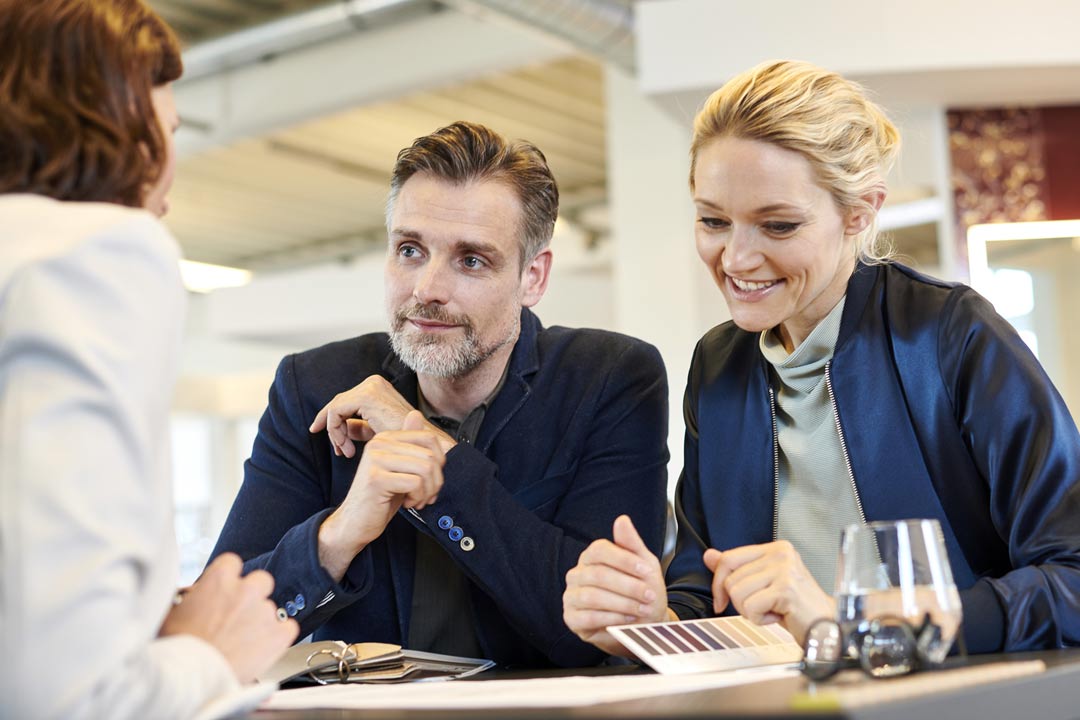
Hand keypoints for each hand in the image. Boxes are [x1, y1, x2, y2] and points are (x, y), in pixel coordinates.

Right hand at [159, 553, 298, 682]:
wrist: (190, 679)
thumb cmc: (177, 650)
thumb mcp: (170, 613)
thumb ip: (187, 598)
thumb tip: (191, 595)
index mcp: (220, 578)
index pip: (232, 563)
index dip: (228, 579)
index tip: (224, 591)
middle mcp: (247, 590)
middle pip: (260, 581)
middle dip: (252, 595)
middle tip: (238, 615)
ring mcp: (265, 611)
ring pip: (270, 608)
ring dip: (260, 621)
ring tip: (241, 642)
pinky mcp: (280, 634)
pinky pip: (288, 628)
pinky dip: (278, 637)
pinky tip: (262, 647)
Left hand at [309, 376, 433, 457]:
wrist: (420, 445)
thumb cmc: (404, 440)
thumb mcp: (376, 431)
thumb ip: (359, 427)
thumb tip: (343, 427)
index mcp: (377, 387)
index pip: (346, 401)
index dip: (335, 423)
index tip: (337, 446)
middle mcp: (373, 382)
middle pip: (339, 403)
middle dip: (334, 429)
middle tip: (339, 451)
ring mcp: (370, 387)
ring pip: (335, 408)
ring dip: (336, 434)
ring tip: (345, 452)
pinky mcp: (366, 396)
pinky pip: (336, 411)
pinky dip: (335, 431)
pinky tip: (345, 446)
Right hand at [318, 411, 446, 580]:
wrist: (356, 523)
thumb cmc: (381, 497)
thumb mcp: (401, 469)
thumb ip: (410, 445)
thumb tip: (415, 414)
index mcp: (385, 438)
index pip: (429, 438)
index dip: (439, 463)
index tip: (430, 480)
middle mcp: (378, 443)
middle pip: (430, 455)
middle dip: (435, 481)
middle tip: (425, 495)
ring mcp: (375, 459)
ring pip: (425, 469)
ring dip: (428, 491)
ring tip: (417, 500)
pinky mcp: (376, 478)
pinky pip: (415, 483)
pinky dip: (418, 497)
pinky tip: (408, 503)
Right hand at [563, 515, 673, 656]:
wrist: (642, 623)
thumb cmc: (641, 590)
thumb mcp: (643, 564)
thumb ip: (631, 543)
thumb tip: (622, 519)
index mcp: (591, 557)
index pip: (599, 550)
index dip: (624, 560)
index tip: (647, 571)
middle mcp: (577, 574)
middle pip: (598, 575)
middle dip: (628, 586)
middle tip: (649, 595)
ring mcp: (571, 597)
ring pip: (592, 596)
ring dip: (623, 604)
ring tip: (642, 609)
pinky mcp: (571, 619)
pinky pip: (588, 617)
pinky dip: (611, 618)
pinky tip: (626, 619)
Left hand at [704, 540, 834, 643]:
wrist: (824, 625)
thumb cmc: (795, 606)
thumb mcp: (762, 583)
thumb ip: (737, 568)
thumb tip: (709, 555)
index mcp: (775, 549)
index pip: (729, 558)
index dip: (719, 583)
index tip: (721, 600)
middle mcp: (780, 554)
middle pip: (731, 579)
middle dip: (741, 602)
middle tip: (763, 606)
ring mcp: (784, 570)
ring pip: (738, 594)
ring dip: (751, 611)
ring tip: (772, 610)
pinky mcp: (786, 589)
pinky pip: (751, 608)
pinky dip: (760, 619)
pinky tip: (778, 616)